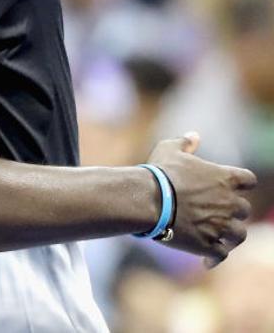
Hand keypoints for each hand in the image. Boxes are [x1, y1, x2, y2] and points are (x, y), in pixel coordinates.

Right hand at [145, 132, 255, 267]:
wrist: (148, 200)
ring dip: (229, 235)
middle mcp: (230, 203)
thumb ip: (184, 142)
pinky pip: (221, 255)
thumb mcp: (169, 149)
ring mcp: (222, 225)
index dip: (241, 184)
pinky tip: (207, 261)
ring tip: (216, 237)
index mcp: (225, 178)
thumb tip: (194, 135)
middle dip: (232, 211)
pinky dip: (216, 258)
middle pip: (244, 209)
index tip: (231, 187)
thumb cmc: (158, 173)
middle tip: (215, 213)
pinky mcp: (210, 244)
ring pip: (238, 234)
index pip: (248, 180)